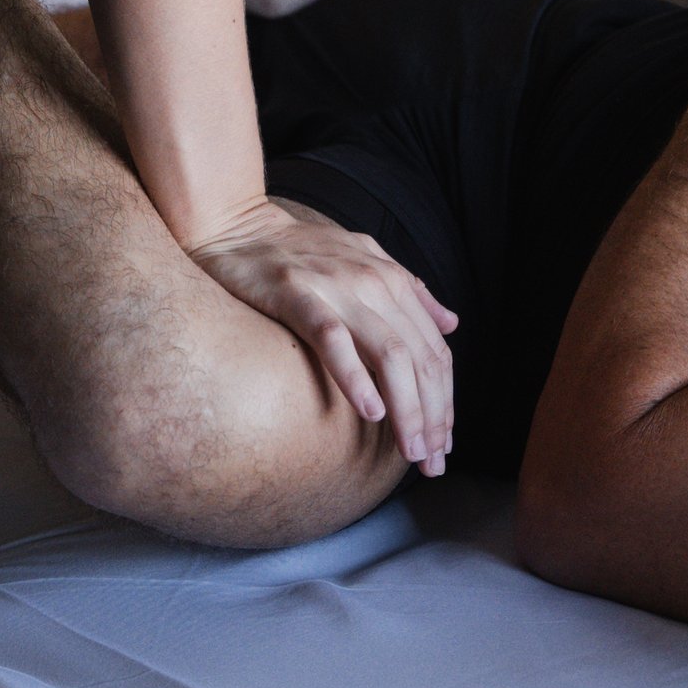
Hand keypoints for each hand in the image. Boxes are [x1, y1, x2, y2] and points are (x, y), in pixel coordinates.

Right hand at [184, 191, 456, 471]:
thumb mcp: (366, 260)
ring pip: (390, 354)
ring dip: (408, 408)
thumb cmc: (297, 251)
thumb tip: (451, 324)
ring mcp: (336, 288)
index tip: (442, 443)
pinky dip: (356, 376)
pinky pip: (333, 339)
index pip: (434, 351)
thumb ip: (410, 292)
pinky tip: (371, 410)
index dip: (446, 401)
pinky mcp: (297, 295)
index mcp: (391, 281)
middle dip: (433, 416)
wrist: (235, 226)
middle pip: (420, 359)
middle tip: (432, 461)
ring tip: (411, 449)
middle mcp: (373, 283)